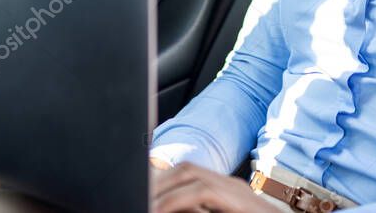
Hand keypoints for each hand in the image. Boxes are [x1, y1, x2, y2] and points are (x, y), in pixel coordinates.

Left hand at [152, 161, 279, 212]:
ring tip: (144, 200)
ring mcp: (237, 191)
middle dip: (157, 180)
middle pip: (186, 168)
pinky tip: (159, 210)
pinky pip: (202, 192)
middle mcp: (231, 185)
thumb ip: (199, 211)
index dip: (162, 180)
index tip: (143, 190)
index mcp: (225, 190)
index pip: (188, 173)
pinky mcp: (240, 202)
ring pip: (191, 173)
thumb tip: (166, 207)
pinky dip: (176, 200)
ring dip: (163, 188)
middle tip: (134, 192)